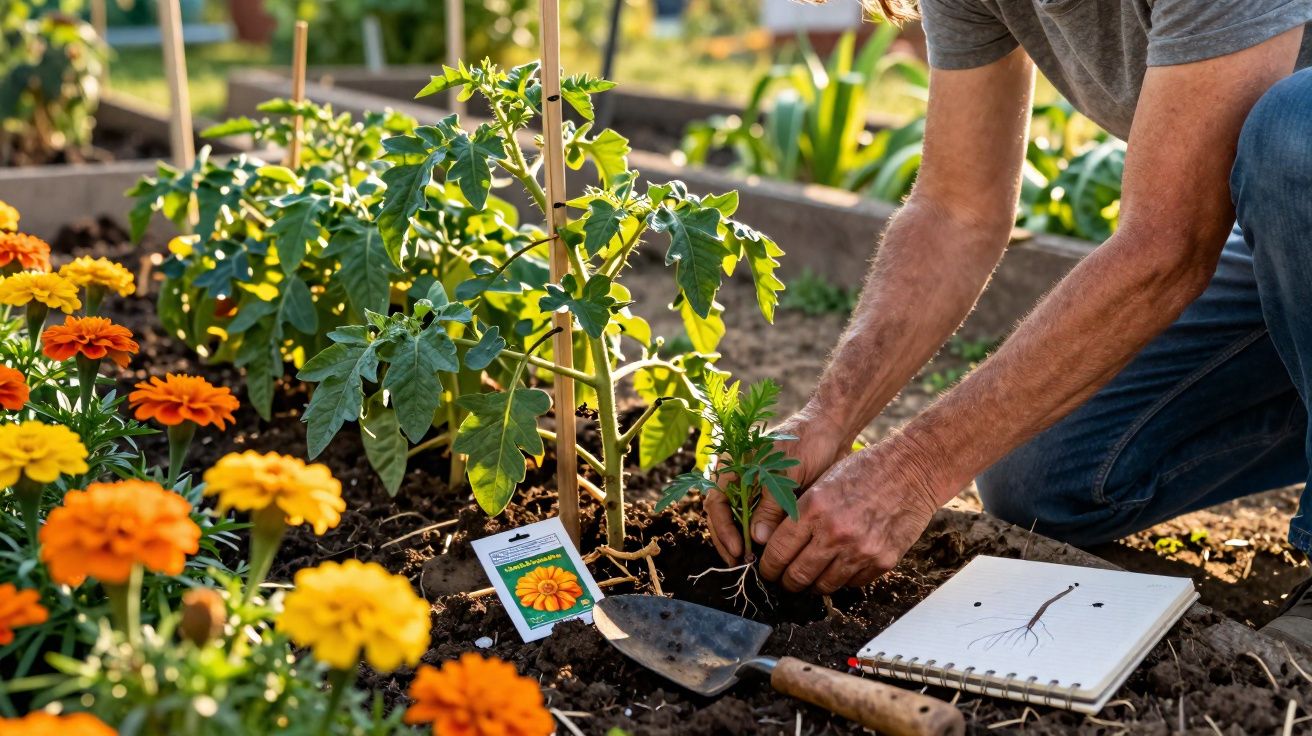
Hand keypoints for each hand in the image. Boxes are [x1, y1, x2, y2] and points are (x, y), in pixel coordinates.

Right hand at [705, 408, 848, 563]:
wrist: (831, 431)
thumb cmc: (806, 444)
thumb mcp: (785, 473)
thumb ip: (770, 505)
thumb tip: (756, 539)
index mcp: (732, 466)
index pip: (716, 503)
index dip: (723, 529)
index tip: (738, 550)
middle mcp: (737, 480)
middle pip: (723, 517)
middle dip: (730, 542)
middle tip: (742, 565)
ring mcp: (753, 491)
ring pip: (740, 523)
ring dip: (744, 543)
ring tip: (754, 564)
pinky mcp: (770, 500)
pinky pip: (759, 523)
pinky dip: (761, 539)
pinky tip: (768, 554)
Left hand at [758, 437, 941, 593]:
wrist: (912, 471)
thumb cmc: (865, 470)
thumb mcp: (822, 482)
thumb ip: (798, 512)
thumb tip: (772, 540)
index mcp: (814, 508)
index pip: (778, 551)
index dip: (768, 566)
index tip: (767, 569)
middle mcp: (835, 532)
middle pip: (797, 575)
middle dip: (786, 581)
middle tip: (785, 579)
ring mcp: (860, 550)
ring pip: (824, 585)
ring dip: (814, 584)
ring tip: (812, 575)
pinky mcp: (882, 561)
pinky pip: (853, 583)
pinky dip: (843, 578)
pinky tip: (841, 565)